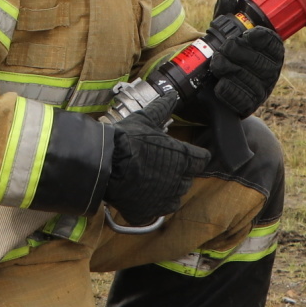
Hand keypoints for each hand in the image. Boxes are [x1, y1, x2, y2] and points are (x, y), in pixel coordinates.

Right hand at [103, 95, 210, 227]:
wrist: (103, 165)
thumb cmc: (126, 140)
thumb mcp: (144, 119)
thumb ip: (161, 108)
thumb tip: (171, 93)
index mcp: (183, 158)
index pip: (202, 160)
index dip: (194, 156)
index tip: (185, 154)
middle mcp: (179, 181)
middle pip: (187, 179)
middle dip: (177, 173)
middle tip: (159, 164)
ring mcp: (164, 200)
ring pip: (174, 198)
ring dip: (166, 190)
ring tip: (149, 179)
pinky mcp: (148, 213)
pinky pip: (155, 211)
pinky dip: (149, 205)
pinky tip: (139, 194)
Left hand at [202, 0, 284, 116]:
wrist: (218, 89)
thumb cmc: (230, 56)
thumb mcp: (228, 34)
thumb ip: (227, 14)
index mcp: (272, 51)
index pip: (272, 42)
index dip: (260, 37)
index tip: (246, 34)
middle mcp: (271, 71)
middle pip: (257, 60)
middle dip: (237, 52)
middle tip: (223, 49)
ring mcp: (261, 90)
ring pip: (246, 78)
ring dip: (227, 69)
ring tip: (217, 65)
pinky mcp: (249, 106)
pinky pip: (239, 97)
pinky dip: (226, 89)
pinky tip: (219, 84)